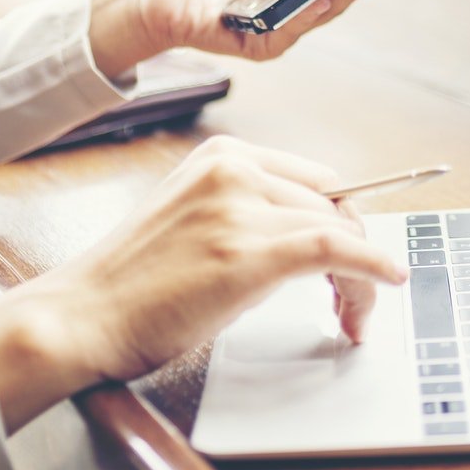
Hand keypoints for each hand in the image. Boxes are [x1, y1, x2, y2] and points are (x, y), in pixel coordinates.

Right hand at [0, 136, 407, 431]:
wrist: (84, 315)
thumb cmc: (131, 283)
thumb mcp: (192, 219)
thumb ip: (245, 212)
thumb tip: (313, 233)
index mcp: (221, 154)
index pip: (314, 179)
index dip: (342, 221)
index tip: (357, 254)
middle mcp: (234, 168)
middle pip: (332, 203)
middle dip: (355, 252)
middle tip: (356, 299)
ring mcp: (241, 207)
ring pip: (340, 229)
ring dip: (361, 277)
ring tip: (354, 315)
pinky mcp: (251, 252)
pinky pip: (337, 250)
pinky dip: (371, 268)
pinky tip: (385, 284)